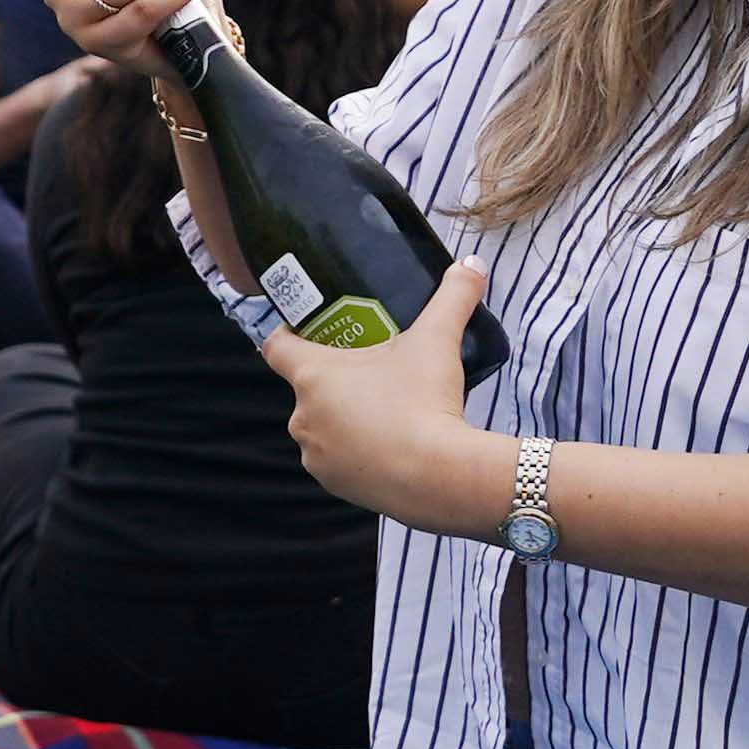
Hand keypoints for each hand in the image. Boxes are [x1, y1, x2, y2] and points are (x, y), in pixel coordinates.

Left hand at [252, 260, 505, 527]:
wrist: (437, 476)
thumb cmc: (423, 402)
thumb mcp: (438, 340)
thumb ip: (453, 297)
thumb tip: (471, 263)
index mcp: (312, 376)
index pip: (276, 346)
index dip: (288, 332)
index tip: (308, 327)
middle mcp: (302, 417)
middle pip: (309, 387)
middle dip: (336, 379)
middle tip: (374, 369)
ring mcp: (315, 455)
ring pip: (324, 425)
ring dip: (346, 417)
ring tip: (387, 409)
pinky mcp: (333, 485)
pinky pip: (339, 460)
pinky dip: (358, 451)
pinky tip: (389, 445)